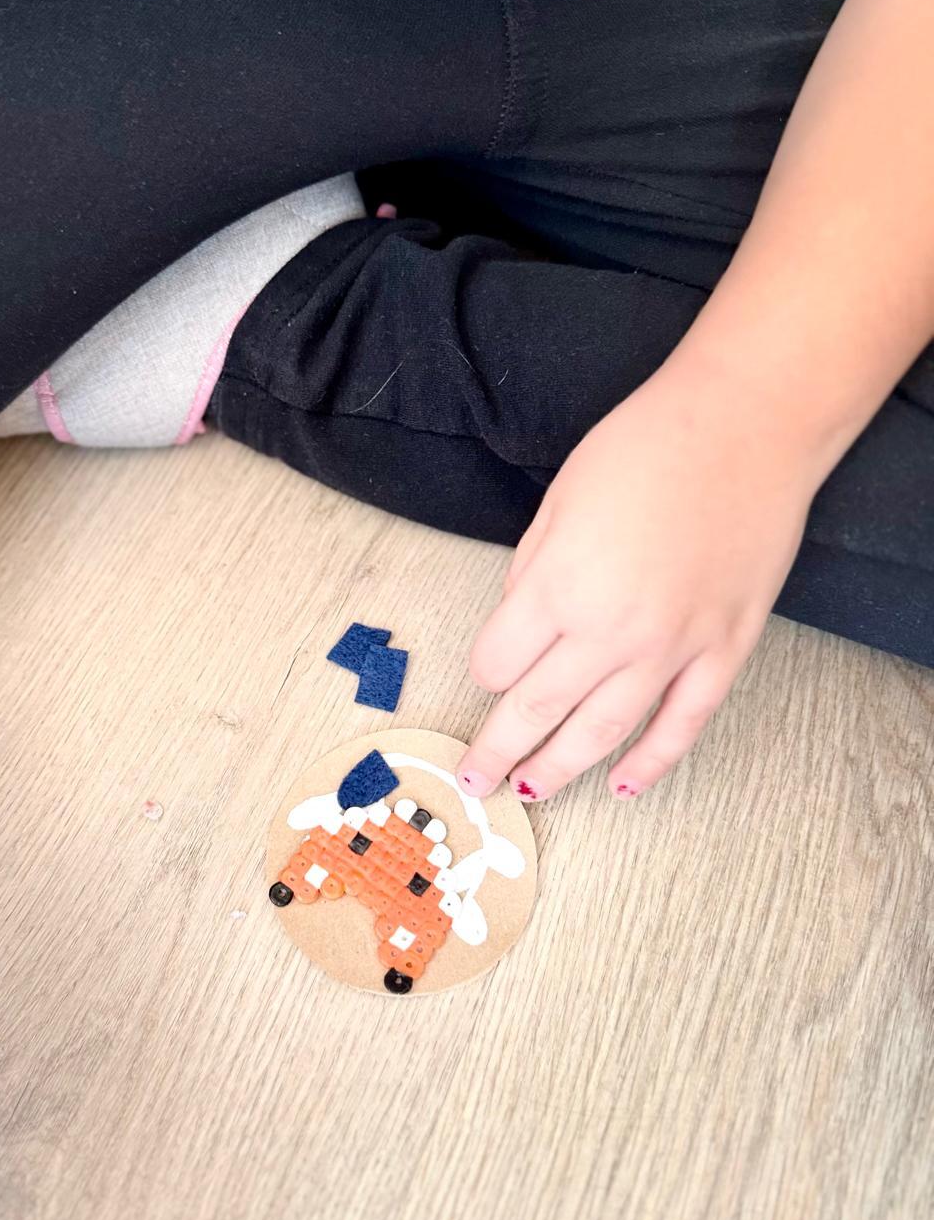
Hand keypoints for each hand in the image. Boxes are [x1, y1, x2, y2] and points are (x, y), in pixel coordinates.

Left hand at [459, 366, 823, 801]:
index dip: (486, 670)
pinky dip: (651, 763)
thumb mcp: (558, 502)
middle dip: (498, 750)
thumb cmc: (644, 448)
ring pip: (602, 734)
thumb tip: (519, 624)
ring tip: (527, 793)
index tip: (488, 671)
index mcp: (558, 587)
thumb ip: (532, 573)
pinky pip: (682, 725)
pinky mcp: (724, 651)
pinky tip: (622, 786)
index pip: (498, 662)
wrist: (747, 426)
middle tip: (473, 777)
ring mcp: (673, 649)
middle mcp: (610, 631)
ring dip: (557, 770)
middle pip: (536, 711)